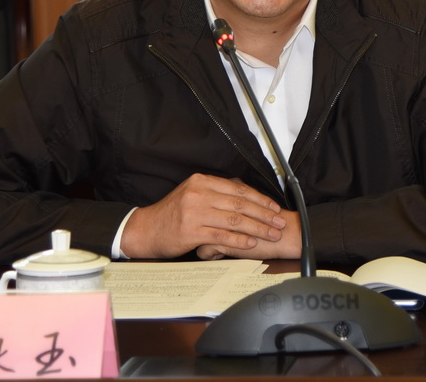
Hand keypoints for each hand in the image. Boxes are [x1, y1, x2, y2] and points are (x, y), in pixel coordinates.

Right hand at [120, 173, 287, 258]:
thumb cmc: (171, 214)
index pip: (238, 189)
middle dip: (264, 214)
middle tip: (279, 222)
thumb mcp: (192, 194)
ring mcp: (194, 212)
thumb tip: (243, 192)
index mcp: (201, 181)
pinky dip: (239, 240)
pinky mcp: (191, 231)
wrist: (146, 229)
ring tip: (271, 234)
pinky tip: (251, 243)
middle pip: (239, 204)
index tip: (275, 208)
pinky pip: (221, 235)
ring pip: (234, 219)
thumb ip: (215, 192)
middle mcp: (199, 193)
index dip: (260, 199)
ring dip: (257, 228)